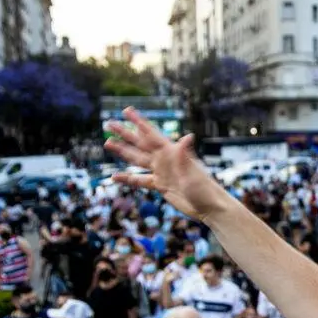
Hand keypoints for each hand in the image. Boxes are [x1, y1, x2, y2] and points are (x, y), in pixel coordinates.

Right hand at [106, 109, 222, 219]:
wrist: (209, 207)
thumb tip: (188, 136)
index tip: (126, 110)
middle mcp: (164, 160)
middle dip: (125, 133)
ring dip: (123, 152)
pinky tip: (115, 177)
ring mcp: (162, 172)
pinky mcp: (161, 186)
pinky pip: (141, 181)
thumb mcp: (192, 171)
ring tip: (107, 143)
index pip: (151, 134)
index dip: (138, 122)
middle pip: (140, 143)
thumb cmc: (204, 188)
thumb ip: (185, 155)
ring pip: (138, 160)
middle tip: (109, 123)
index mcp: (171, 152)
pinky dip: (128, 179)